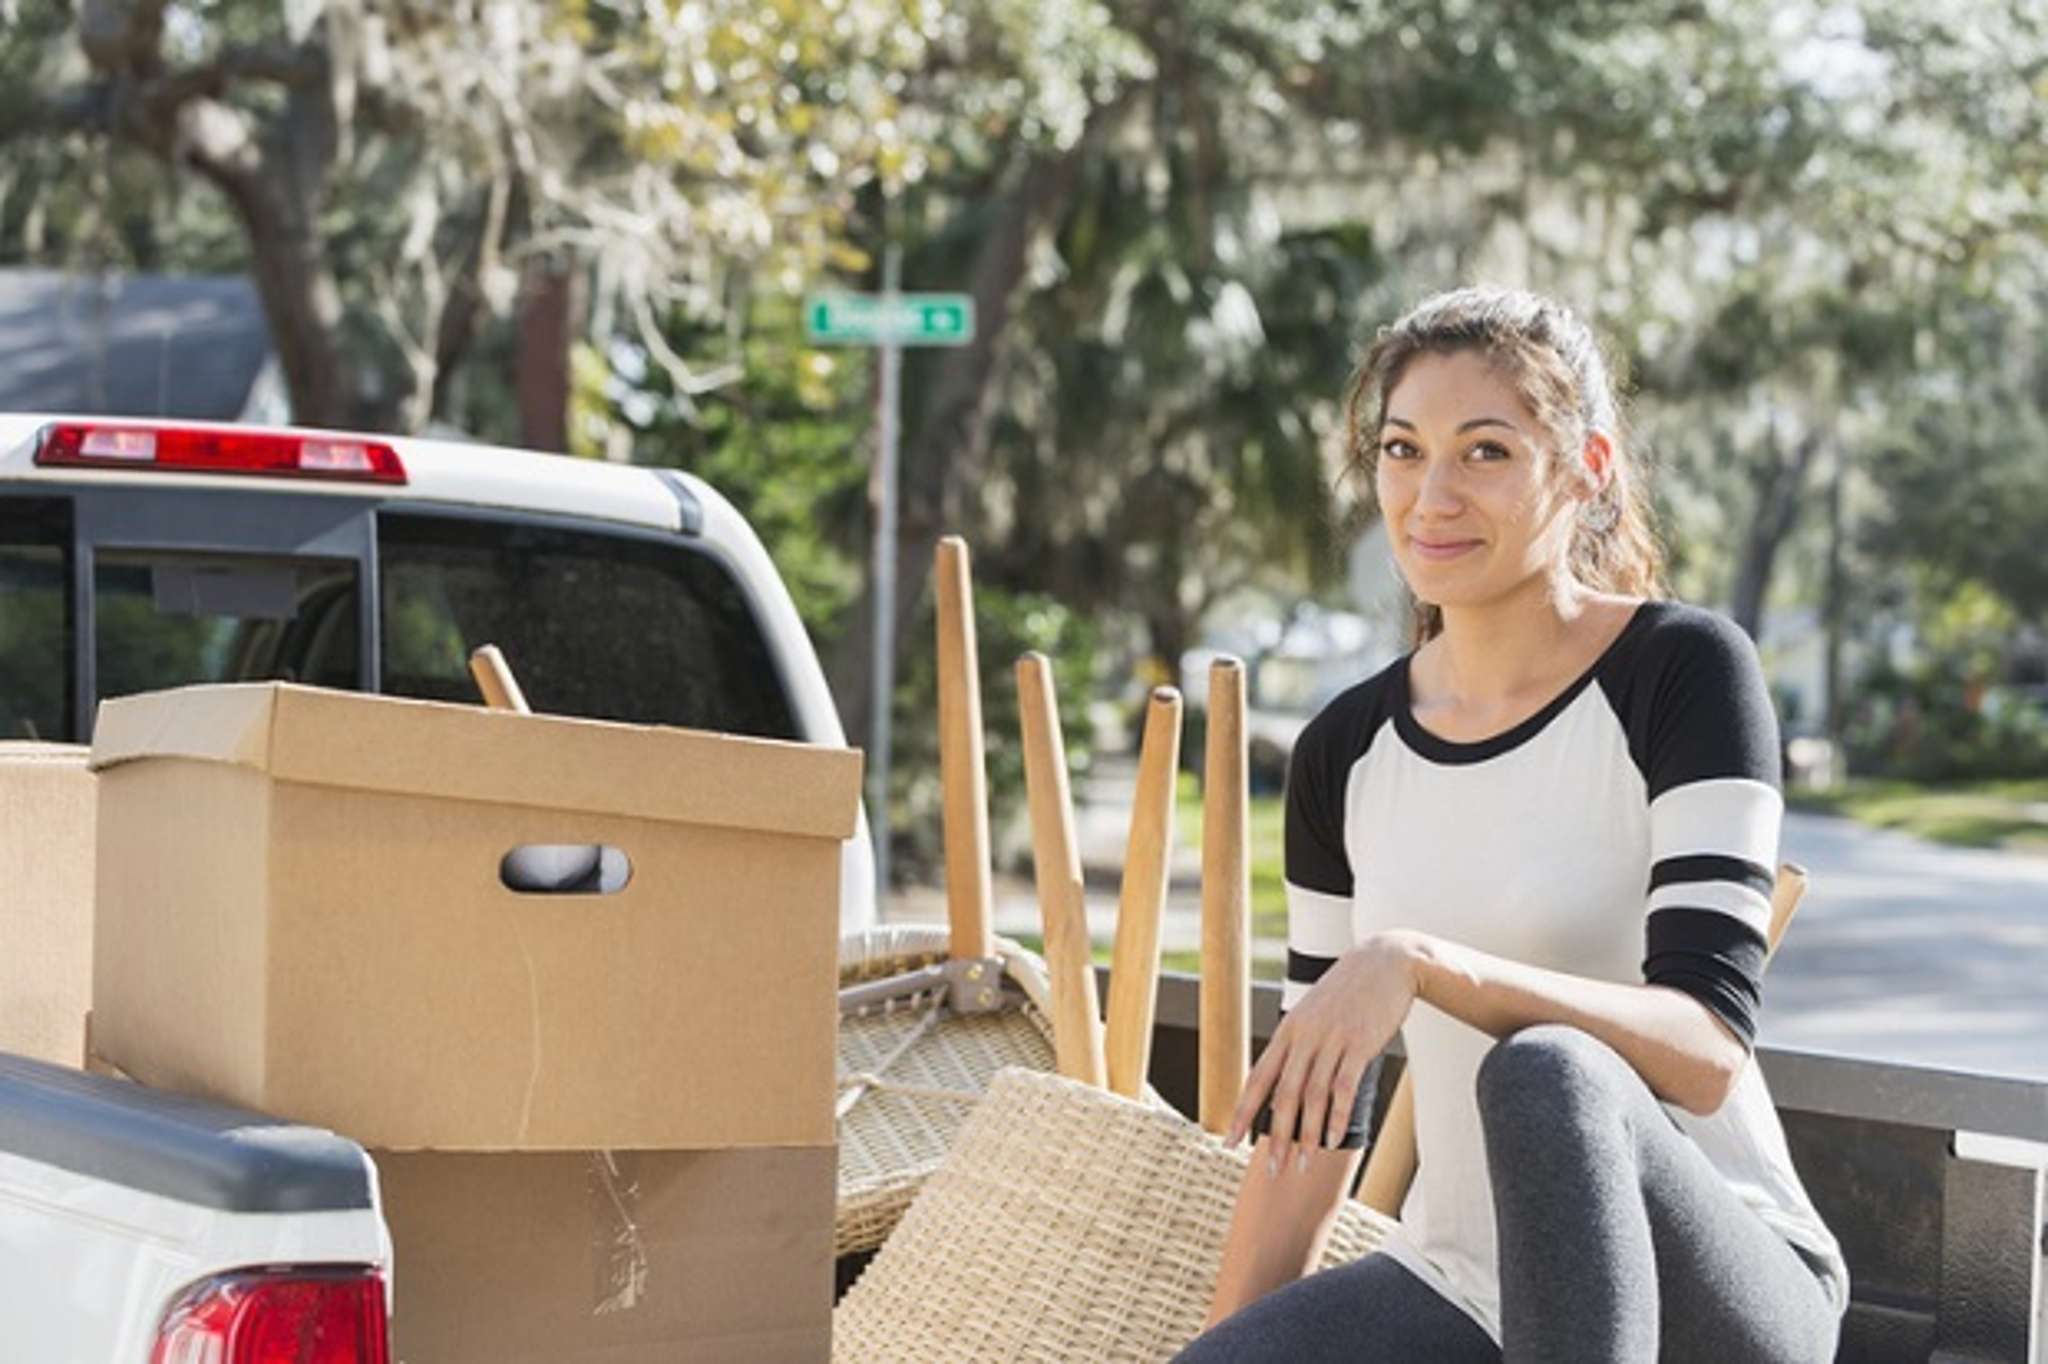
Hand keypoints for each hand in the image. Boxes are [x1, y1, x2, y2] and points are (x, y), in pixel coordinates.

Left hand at [1227, 932, 1422, 1173]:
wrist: (1386, 962)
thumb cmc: (1348, 994)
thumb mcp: (1314, 1014)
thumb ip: (1299, 1045)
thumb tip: (1285, 1083)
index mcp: (1288, 1031)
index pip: (1257, 1077)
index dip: (1242, 1112)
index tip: (1229, 1142)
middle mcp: (1304, 1036)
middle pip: (1282, 1094)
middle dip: (1275, 1136)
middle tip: (1273, 1169)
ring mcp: (1332, 1039)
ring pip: (1313, 1095)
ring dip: (1308, 1134)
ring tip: (1304, 1163)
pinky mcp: (1360, 1043)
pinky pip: (1345, 1087)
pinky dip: (1338, 1116)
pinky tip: (1335, 1140)